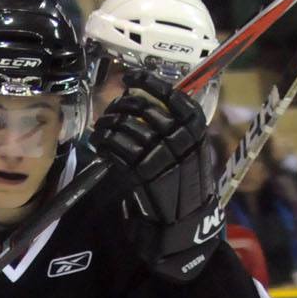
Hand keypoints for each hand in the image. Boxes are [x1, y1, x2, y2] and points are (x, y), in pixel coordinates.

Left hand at [92, 75, 224, 279]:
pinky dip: (104, 143)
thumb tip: (148, 99)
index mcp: (196, 127)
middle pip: (142, 108)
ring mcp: (161, 154)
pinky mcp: (142, 172)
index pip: (170, 94)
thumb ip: (176, 125)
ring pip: (126, 127)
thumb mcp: (192, 149)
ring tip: (102, 128)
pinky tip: (100, 144)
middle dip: (121, 105)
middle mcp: (180, 137)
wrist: (184, 221)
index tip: (129, 77)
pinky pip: (117, 148)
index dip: (146, 81)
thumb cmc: (186, 183)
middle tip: (111, 110)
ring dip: (107, 124)